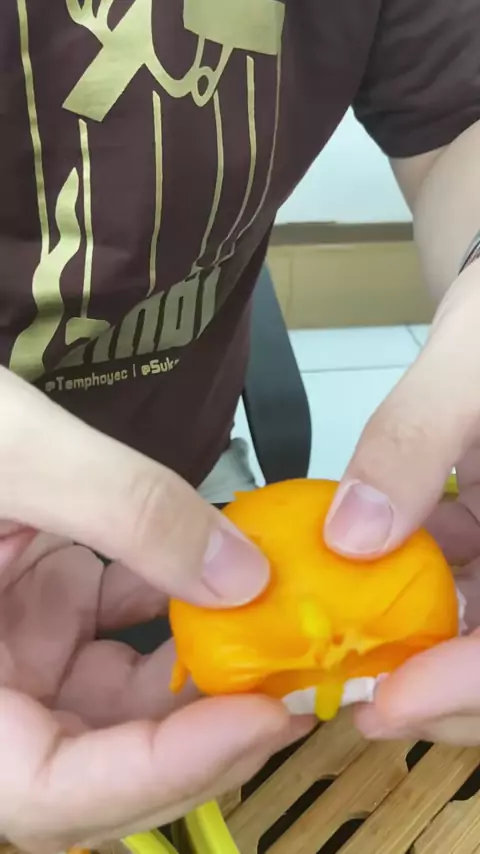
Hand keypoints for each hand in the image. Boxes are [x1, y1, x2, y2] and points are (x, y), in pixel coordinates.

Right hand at [0, 368, 315, 849]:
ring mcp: (9, 648)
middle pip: (96, 759)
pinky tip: (220, 576)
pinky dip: (172, 613)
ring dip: (198, 673)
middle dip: (202, 736)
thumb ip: (124, 509)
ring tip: (274, 630)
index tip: (257, 720)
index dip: (159, 774)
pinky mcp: (37, 605)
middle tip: (294, 686)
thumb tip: (244, 576)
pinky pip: (113, 635)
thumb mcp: (12, 450)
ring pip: (116, 700)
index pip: (47, 789)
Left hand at [323, 261, 479, 743]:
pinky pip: (464, 582)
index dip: (471, 684)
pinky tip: (365, 576)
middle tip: (357, 702)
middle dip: (441, 689)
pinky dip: (414, 591)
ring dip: (419, 647)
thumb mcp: (470, 363)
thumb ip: (417, 439)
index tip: (392, 705)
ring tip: (345, 650)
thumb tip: (350, 537)